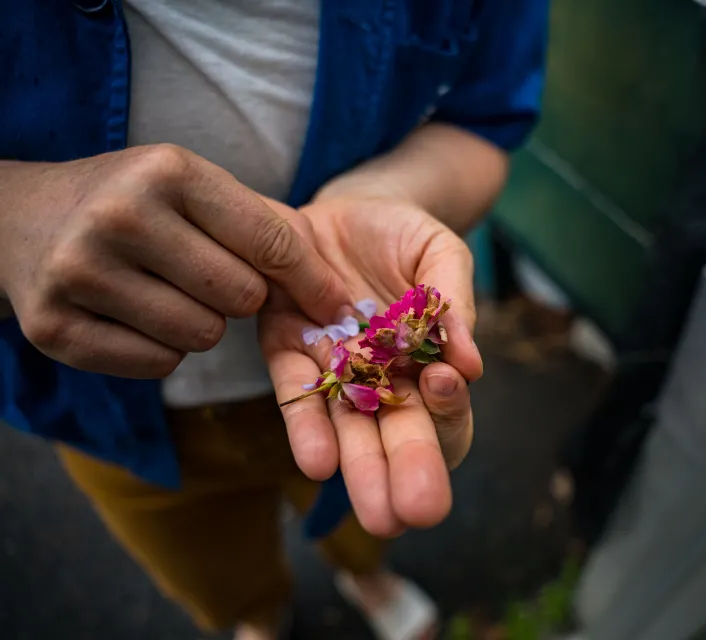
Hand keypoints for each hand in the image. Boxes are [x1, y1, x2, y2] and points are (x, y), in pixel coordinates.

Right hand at [0, 145, 348, 377]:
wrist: (22, 218)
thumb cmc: (133, 202)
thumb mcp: (193, 187)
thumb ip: (264, 228)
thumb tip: (335, 299)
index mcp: (167, 172)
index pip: (271, 241)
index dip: (312, 280)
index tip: (335, 304)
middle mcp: (120, 216)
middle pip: (242, 298)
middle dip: (242, 298)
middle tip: (209, 278)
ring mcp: (79, 273)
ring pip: (202, 337)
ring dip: (201, 325)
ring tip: (167, 291)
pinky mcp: (54, 328)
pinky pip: (158, 365)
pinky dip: (162, 350)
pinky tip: (135, 315)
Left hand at [258, 196, 481, 536]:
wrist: (347, 206)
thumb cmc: (406, 236)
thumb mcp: (442, 256)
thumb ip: (453, 303)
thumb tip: (472, 363)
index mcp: (426, 364)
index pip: (444, 410)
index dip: (449, 410)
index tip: (446, 387)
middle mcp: (380, 379)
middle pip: (397, 435)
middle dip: (407, 473)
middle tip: (416, 513)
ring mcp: (334, 369)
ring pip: (348, 427)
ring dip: (359, 467)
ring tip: (374, 513)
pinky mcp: (286, 347)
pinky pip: (295, 391)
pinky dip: (305, 424)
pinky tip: (318, 461)